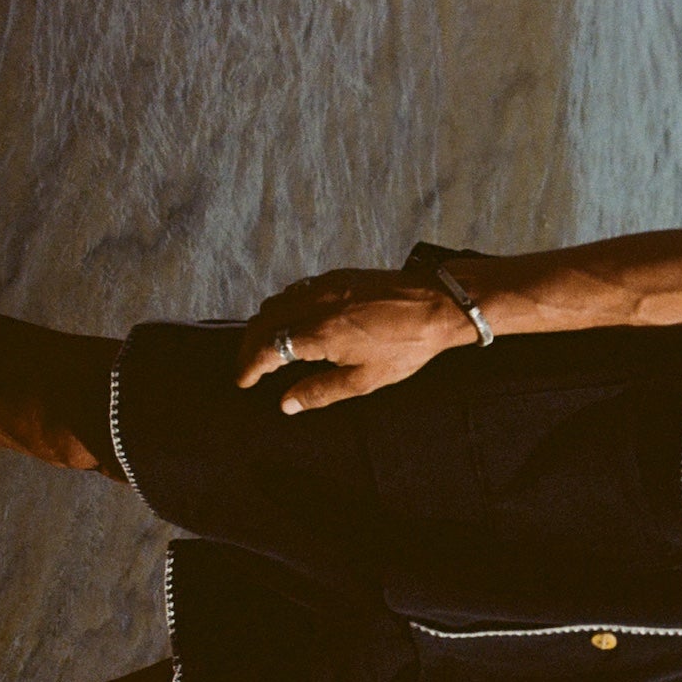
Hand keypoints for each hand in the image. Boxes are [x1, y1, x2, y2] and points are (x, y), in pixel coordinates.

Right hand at [237, 267, 469, 412]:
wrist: (437, 304)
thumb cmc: (407, 345)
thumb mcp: (366, 380)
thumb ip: (320, 392)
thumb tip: (287, 404)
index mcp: (318, 334)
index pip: (266, 349)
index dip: (249, 367)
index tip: (244, 380)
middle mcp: (314, 305)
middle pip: (263, 323)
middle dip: (249, 347)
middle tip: (250, 367)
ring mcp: (324, 286)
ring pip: (277, 303)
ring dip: (264, 325)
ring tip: (266, 347)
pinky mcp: (336, 277)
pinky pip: (296, 290)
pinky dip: (284, 307)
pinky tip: (292, 321)